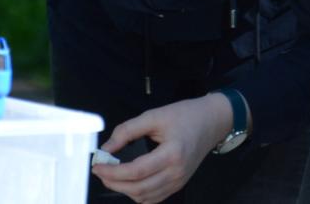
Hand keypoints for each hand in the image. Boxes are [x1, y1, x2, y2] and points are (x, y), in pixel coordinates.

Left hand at [91, 93, 231, 202]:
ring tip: (112, 175)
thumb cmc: (185, 115)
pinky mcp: (179, 184)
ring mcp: (179, 181)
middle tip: (100, 170)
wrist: (212, 121)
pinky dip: (137, 194)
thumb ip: (127, 131)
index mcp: (172, 154)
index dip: (112, 172)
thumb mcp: (154, 116)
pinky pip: (153, 198)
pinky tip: (129, 182)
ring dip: (124, 190)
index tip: (97, 164)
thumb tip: (106, 148)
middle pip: (138, 189)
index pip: (136, 171)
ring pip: (144, 198)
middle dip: (113, 182)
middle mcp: (176, 173)